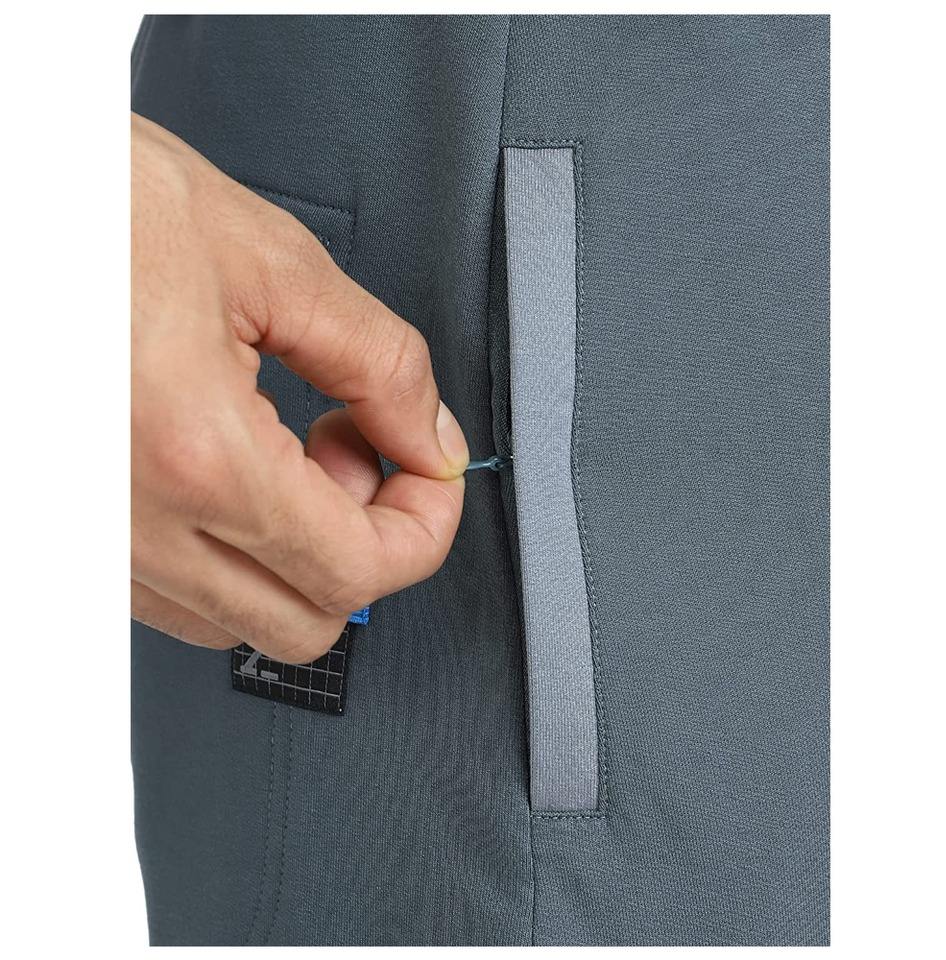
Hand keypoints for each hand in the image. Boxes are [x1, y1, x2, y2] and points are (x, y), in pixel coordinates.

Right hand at [131, 113, 467, 661]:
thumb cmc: (93, 204)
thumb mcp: (268, 261)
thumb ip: (381, 365)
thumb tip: (431, 438)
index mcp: (194, 455)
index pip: (358, 571)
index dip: (426, 526)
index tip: (432, 473)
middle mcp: (129, 525)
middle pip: (306, 623)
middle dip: (365, 543)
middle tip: (356, 449)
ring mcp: (89, 544)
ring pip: (240, 621)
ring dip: (295, 552)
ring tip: (284, 447)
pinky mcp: (68, 534)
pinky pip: (176, 593)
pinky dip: (230, 550)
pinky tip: (228, 465)